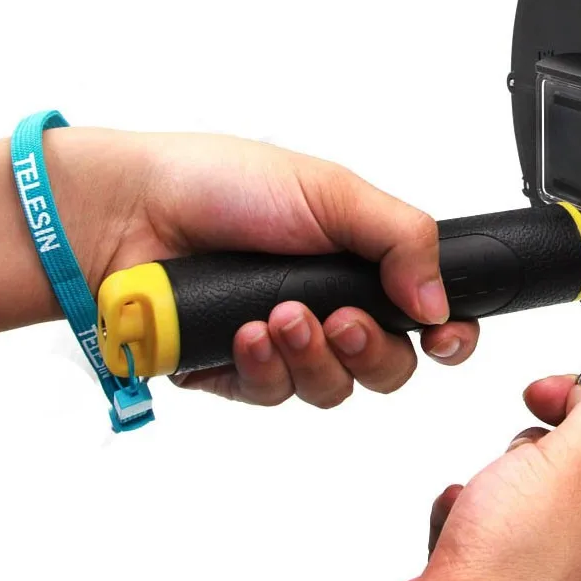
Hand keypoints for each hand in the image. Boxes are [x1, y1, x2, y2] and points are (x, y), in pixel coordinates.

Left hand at [0, 130, 478, 403]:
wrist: (132, 210)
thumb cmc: (224, 184)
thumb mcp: (332, 192)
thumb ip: (402, 238)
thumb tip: (441, 300)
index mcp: (361, 263)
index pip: (428, 316)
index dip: (448, 337)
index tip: (442, 338)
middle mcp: (331, 306)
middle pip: (388, 367)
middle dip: (370, 350)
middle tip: (342, 318)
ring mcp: (285, 343)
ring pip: (333, 389)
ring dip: (312, 357)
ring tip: (278, 315)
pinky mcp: (239, 371)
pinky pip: (274, 395)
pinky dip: (263, 367)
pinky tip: (243, 334)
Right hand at [358, 375, 580, 580]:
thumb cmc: (515, 570)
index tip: (544, 396)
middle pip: (565, 458)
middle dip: (527, 450)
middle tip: (516, 469)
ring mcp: (546, 569)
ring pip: (516, 487)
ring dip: (488, 482)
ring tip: (482, 509)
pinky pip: (479, 521)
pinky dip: (460, 515)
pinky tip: (457, 533)